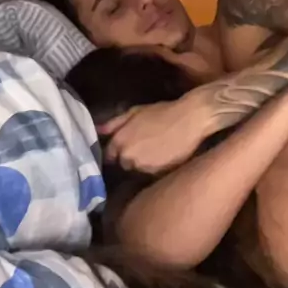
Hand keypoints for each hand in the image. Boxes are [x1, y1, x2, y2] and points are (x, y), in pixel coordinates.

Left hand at [97, 86, 214, 172]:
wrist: (190, 119)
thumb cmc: (162, 112)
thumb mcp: (135, 112)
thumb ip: (114, 123)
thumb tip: (98, 130)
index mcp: (119, 141)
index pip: (109, 156)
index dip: (116, 152)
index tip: (124, 148)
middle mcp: (127, 157)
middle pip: (123, 164)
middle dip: (129, 158)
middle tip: (144, 148)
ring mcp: (142, 167)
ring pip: (137, 171)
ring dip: (142, 165)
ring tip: (155, 153)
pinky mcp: (158, 174)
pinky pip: (151, 175)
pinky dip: (155, 169)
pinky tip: (163, 158)